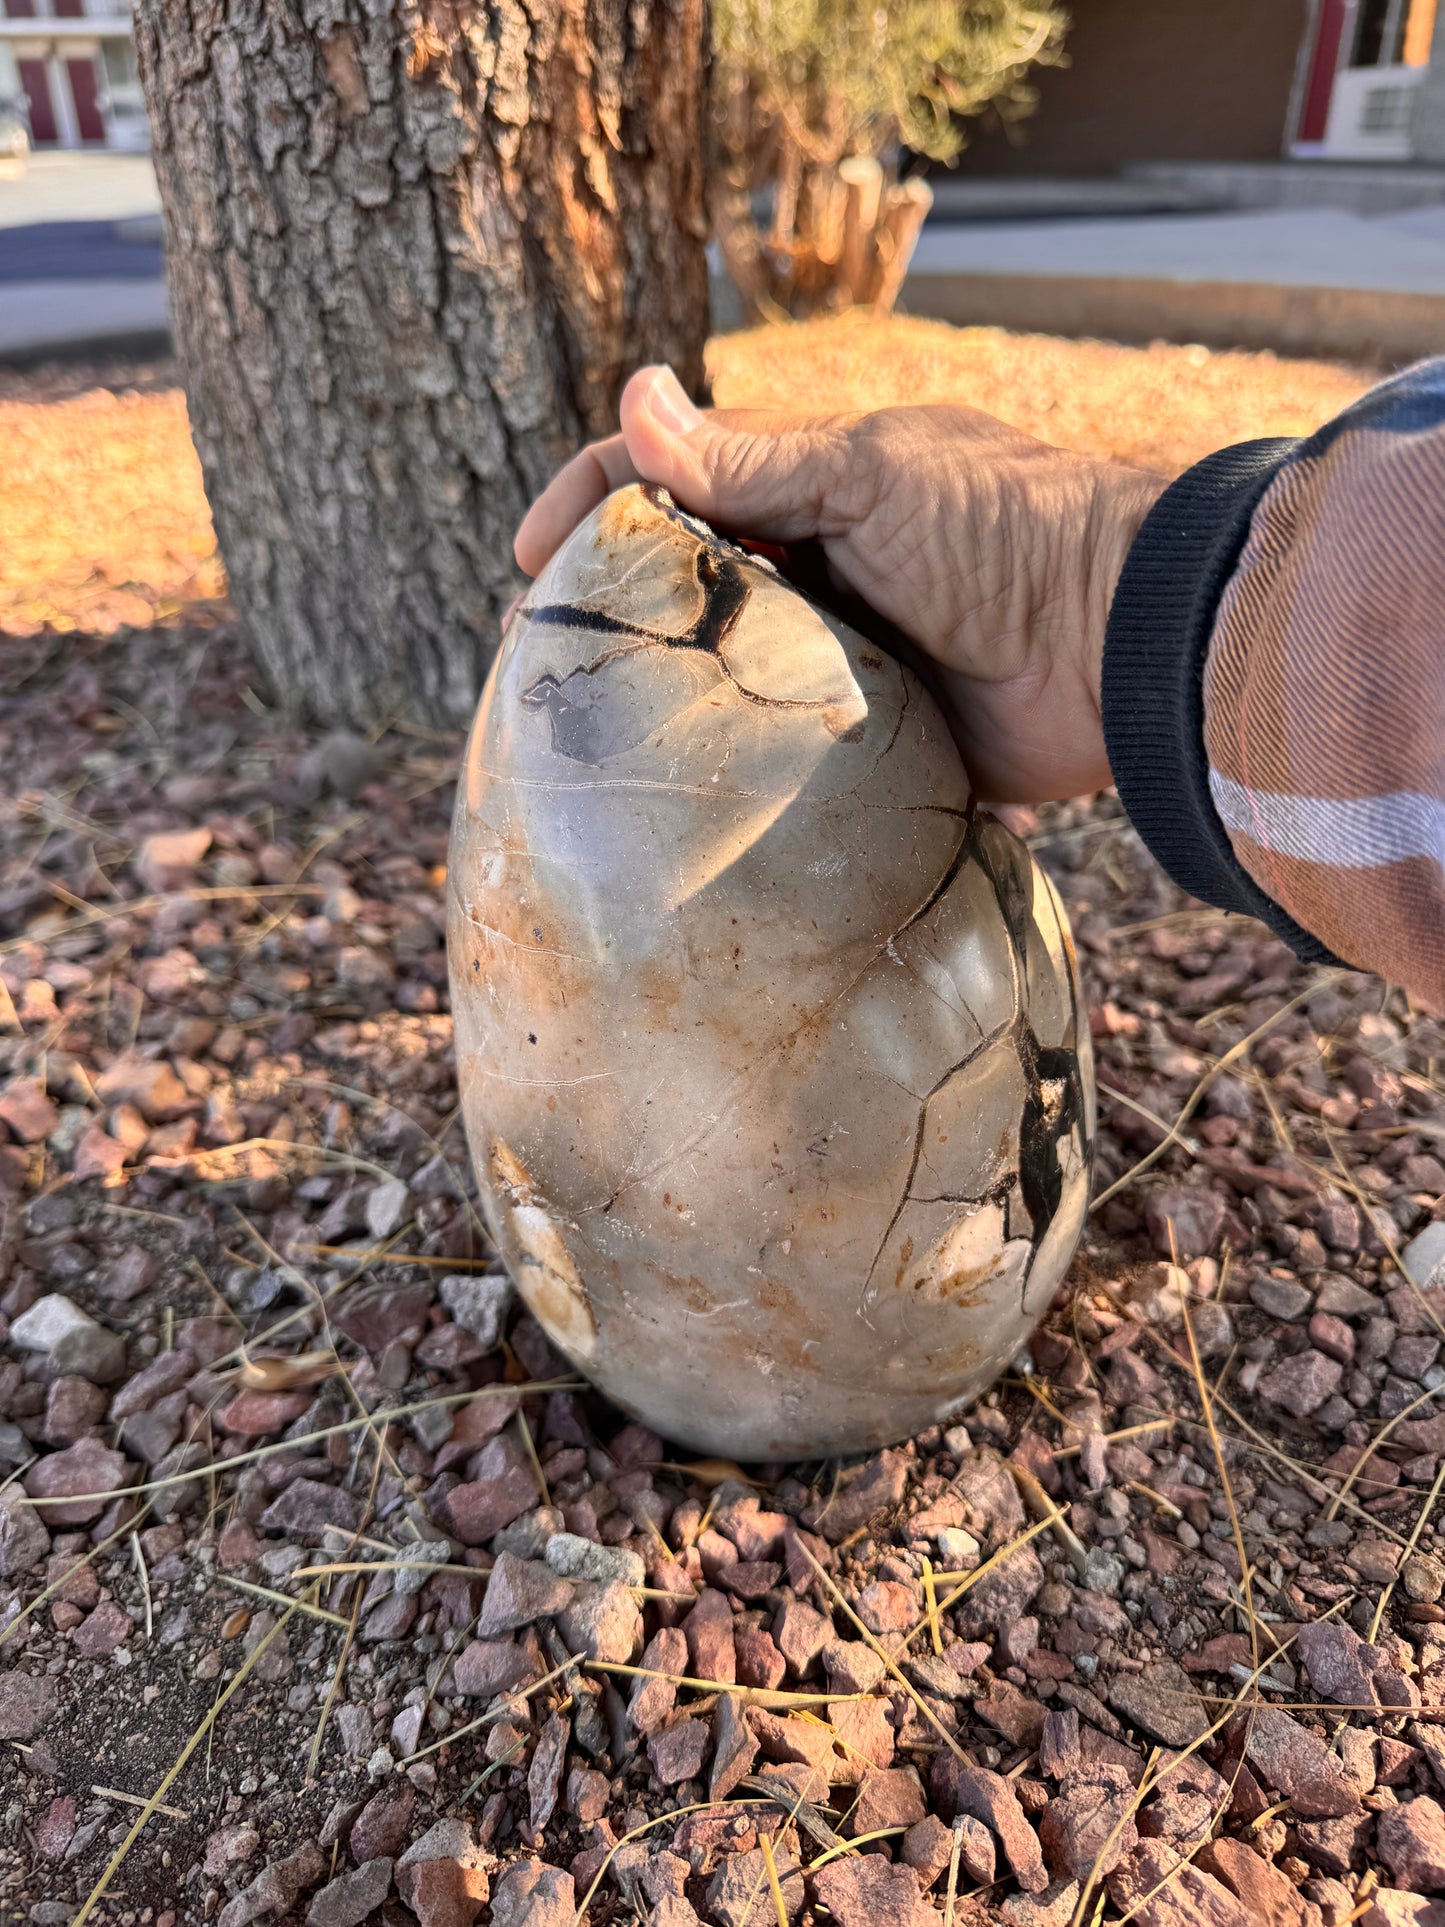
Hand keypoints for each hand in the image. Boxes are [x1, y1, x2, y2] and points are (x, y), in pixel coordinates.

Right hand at [514, 366, 1165, 801]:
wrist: (1121, 645)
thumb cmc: (1002, 530)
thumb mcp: (870, 475)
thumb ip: (750, 460)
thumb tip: (631, 395)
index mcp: (807, 494)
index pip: (671, 483)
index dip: (590, 506)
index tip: (529, 561)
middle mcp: (815, 576)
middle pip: (685, 590)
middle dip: (612, 619)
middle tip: (541, 670)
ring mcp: (841, 664)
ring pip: (726, 685)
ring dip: (666, 708)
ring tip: (591, 752)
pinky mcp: (875, 747)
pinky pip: (788, 765)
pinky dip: (742, 779)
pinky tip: (682, 808)